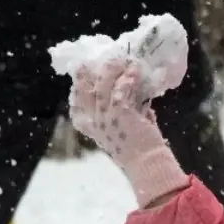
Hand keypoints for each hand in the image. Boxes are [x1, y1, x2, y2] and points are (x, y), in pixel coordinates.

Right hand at [69, 59, 188, 205]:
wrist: (147, 165)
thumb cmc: (139, 150)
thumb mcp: (124, 129)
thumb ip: (123, 111)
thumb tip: (134, 92)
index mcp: (92, 129)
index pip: (76, 105)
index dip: (78, 87)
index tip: (82, 71)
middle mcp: (94, 123)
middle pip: (84, 91)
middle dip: (89, 72)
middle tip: (100, 58)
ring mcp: (105, 118)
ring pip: (103, 85)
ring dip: (113, 69)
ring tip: (123, 59)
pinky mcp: (120, 114)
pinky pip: (121, 89)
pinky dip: (128, 77)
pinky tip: (135, 70)